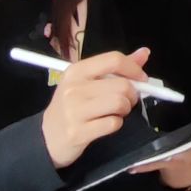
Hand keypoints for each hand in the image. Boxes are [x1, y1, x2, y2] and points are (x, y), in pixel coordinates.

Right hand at [41, 49, 148, 167]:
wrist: (47, 137)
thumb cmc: (71, 106)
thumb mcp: (87, 82)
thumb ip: (116, 67)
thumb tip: (144, 53)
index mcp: (76, 71)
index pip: (113, 60)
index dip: (134, 68)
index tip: (141, 79)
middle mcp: (73, 88)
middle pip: (122, 84)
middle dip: (132, 95)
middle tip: (125, 101)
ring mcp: (74, 110)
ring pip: (120, 103)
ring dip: (125, 110)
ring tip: (116, 112)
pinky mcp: (78, 131)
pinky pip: (113, 123)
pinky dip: (116, 124)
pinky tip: (107, 124)